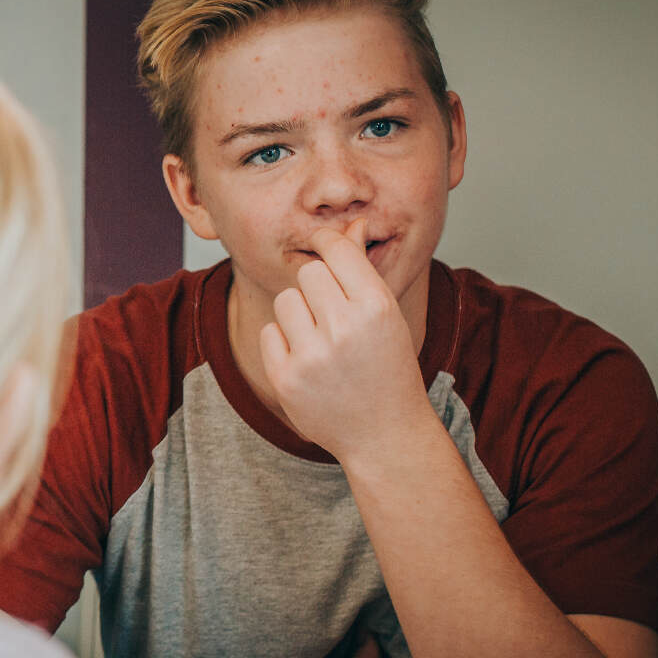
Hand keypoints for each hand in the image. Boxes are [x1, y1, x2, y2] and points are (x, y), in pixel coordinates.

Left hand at [260, 220, 438, 460]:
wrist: (385, 434)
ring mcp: (312, 356)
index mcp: (376, 307)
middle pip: (308, 272)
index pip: (336, 248)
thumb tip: (350, 223)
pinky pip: (269, 333)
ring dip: (299, 315)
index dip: (326, 243)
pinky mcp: (286, 378)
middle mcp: (344, 328)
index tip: (324, 248)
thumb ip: (360, 270)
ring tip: (322, 341)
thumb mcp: (384, 315)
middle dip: (316, 288)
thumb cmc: (387, 367)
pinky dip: (284, 344)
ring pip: (285, 300)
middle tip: (332, 314)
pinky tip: (308, 362)